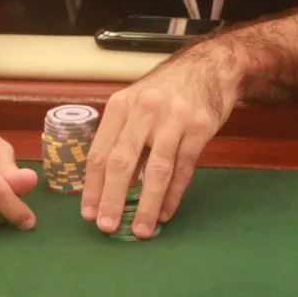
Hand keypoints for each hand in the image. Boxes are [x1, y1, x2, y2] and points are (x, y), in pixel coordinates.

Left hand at [81, 42, 240, 237]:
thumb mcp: (137, 102)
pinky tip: (166, 212)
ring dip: (147, 204)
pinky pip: (183, 168)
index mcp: (121, 104)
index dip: (92, 185)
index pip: (100, 150)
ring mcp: (174, 118)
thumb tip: (106, 185)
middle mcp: (144, 109)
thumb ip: (123, 136)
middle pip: (123, 161)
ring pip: (156, 169)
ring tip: (141, 230)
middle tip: (106, 227)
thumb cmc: (167, 90)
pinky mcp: (200, 127)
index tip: (88, 213)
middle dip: (112, 198)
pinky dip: (173, 194)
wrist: (209, 66)